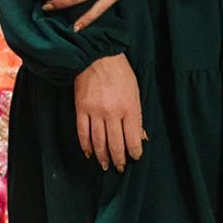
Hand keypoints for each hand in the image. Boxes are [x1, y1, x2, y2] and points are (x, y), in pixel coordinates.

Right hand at [74, 53, 143, 170]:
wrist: (96, 55)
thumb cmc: (119, 72)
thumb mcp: (135, 92)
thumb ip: (137, 116)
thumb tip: (141, 137)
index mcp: (129, 107)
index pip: (133, 138)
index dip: (135, 152)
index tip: (135, 157)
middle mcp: (112, 112)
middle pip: (116, 144)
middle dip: (119, 159)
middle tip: (120, 168)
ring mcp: (95, 111)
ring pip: (99, 142)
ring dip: (103, 156)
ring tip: (105, 165)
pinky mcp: (81, 108)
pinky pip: (82, 132)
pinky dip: (86, 146)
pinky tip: (89, 153)